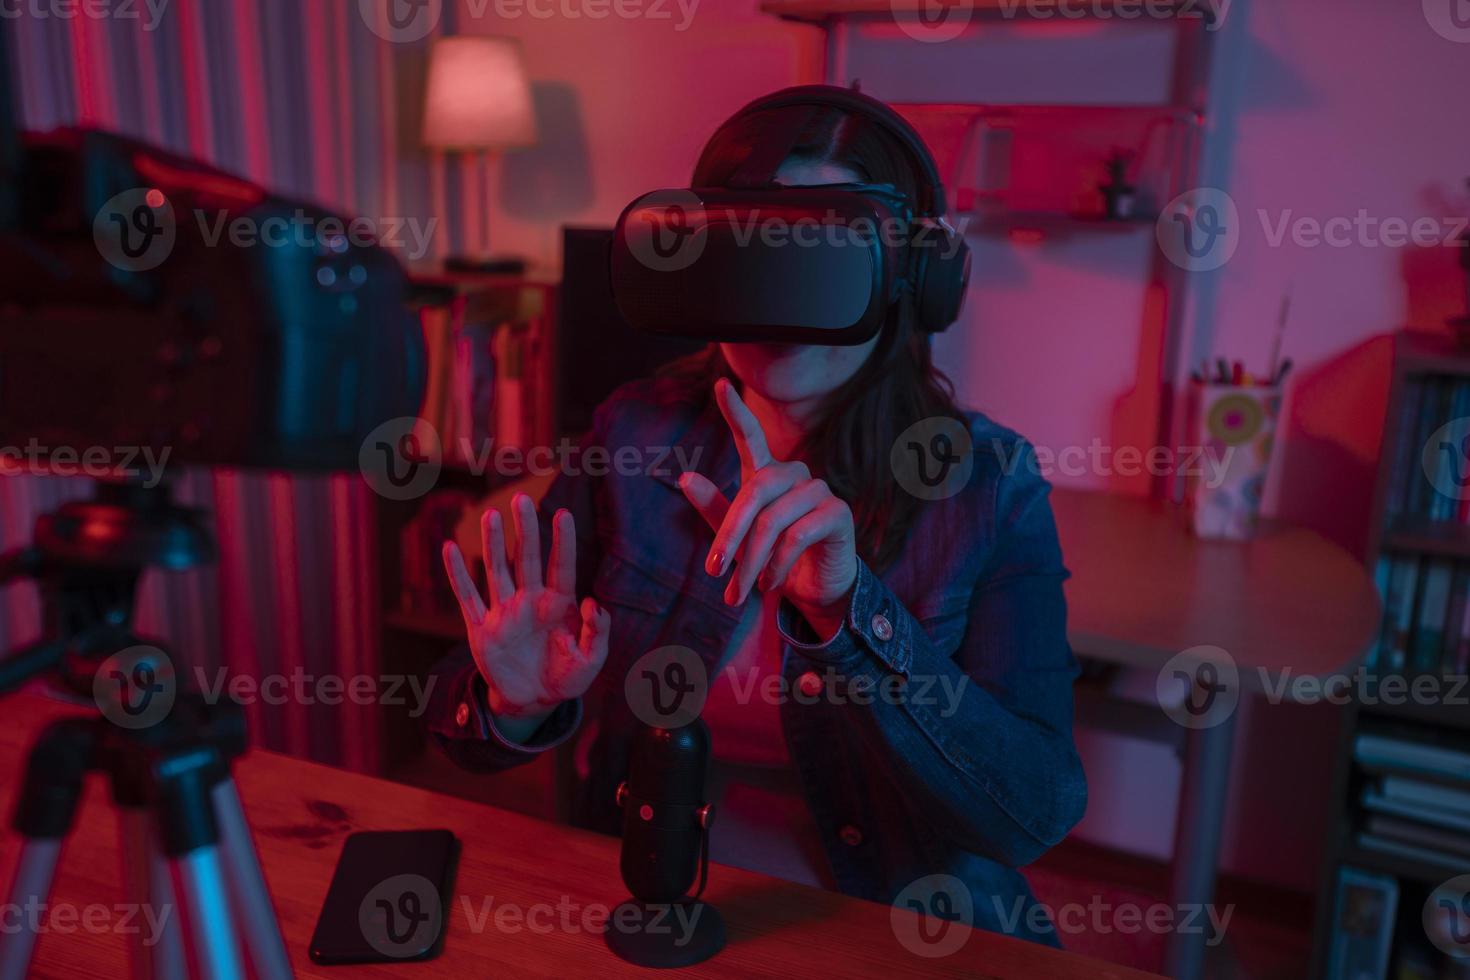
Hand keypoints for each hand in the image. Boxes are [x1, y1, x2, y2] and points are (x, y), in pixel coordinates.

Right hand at [442, 494, 610, 741]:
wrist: (534, 702)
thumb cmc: (566, 677)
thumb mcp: (591, 660)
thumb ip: (596, 632)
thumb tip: (593, 602)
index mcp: (559, 605)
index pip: (562, 567)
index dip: (562, 542)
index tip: (563, 515)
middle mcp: (530, 601)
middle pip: (527, 559)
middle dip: (525, 531)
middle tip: (521, 500)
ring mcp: (504, 612)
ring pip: (497, 571)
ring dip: (494, 544)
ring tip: (490, 516)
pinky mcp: (481, 629)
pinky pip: (467, 598)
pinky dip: (458, 574)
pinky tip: (450, 549)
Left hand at [679, 378, 857, 638]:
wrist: (815, 591)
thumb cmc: (773, 560)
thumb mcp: (738, 539)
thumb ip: (715, 511)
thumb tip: (684, 477)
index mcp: (767, 475)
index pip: (750, 437)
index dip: (736, 412)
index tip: (720, 385)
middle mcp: (795, 474)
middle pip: (755, 491)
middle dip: (730, 534)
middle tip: (713, 571)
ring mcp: (819, 490)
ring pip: (774, 520)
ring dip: (752, 561)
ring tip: (739, 592)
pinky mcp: (839, 513)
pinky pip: (799, 534)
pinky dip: (779, 563)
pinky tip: (771, 583)